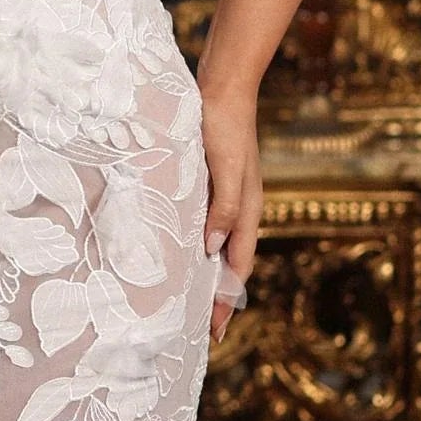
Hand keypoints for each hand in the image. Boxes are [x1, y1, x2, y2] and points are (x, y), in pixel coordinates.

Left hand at [198, 78, 261, 342]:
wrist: (223, 87)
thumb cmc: (224, 126)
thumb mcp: (226, 169)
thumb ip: (222, 209)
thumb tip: (211, 251)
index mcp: (246, 212)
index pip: (236, 270)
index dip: (226, 302)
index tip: (213, 333)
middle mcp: (237, 210)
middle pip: (227, 265)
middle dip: (216, 298)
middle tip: (193, 328)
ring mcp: (224, 198)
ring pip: (215, 247)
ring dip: (203, 275)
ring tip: (183, 300)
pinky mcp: (209, 185)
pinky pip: (203, 226)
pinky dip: (192, 247)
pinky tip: (174, 251)